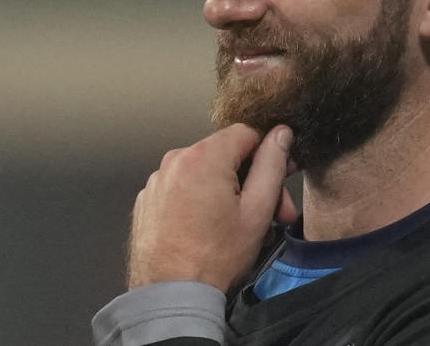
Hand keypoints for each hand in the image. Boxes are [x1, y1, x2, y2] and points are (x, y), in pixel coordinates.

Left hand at [127, 123, 296, 292]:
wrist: (170, 295)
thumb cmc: (214, 258)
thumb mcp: (257, 210)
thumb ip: (272, 165)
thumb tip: (280, 134)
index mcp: (203, 157)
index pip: (247, 133)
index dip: (269, 154)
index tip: (280, 176)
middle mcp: (175, 161)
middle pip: (226, 155)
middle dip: (252, 181)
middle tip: (272, 212)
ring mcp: (158, 181)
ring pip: (204, 172)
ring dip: (227, 192)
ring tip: (240, 226)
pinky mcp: (148, 200)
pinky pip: (183, 188)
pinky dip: (200, 200)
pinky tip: (211, 228)